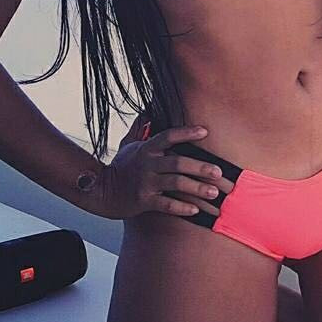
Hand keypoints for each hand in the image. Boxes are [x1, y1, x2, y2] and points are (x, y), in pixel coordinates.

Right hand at [89, 120, 228, 220]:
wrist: (101, 192)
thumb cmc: (120, 167)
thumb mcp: (128, 144)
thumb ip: (139, 128)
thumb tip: (147, 111)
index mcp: (147, 148)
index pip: (168, 136)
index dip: (186, 132)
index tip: (205, 131)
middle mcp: (148, 164)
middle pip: (177, 162)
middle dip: (200, 167)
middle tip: (219, 172)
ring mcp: (146, 183)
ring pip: (175, 184)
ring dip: (196, 188)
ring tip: (213, 193)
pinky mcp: (144, 201)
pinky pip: (165, 204)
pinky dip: (181, 207)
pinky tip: (195, 210)